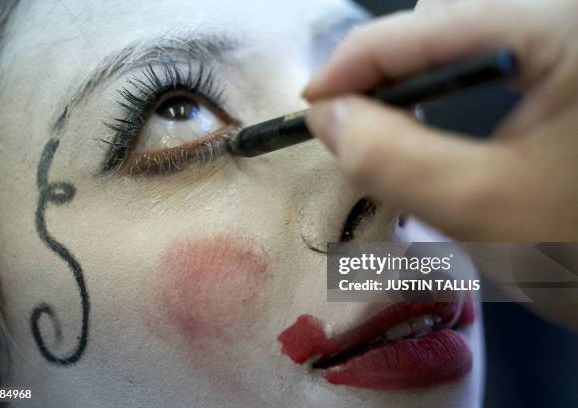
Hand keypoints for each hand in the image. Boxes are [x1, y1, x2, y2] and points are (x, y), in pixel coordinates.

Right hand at [303, 0, 577, 240]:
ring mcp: (573, 44)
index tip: (313, 107)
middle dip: (389, 72)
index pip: (429, 24)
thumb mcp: (484, 209)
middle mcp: (571, 20)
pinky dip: (452, 89)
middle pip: (450, 20)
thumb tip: (328, 117)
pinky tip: (437, 121)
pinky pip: (498, 58)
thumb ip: (393, 158)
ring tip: (389, 127)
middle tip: (353, 127)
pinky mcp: (576, 68)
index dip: (355, 63)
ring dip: (418, 79)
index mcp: (567, 28)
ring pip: (470, 37)